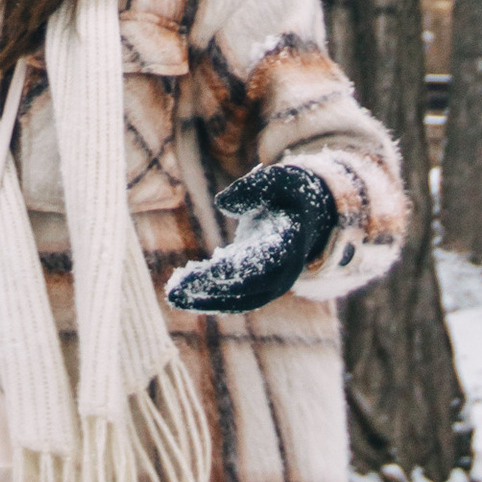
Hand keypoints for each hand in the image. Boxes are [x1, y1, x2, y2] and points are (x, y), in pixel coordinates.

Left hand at [164, 164, 339, 314]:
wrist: (308, 213)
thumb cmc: (288, 192)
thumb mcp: (276, 179)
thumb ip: (253, 186)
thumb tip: (222, 203)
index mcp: (287, 247)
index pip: (254, 267)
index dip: (223, 273)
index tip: (192, 274)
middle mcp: (283, 274)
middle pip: (244, 291)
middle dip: (207, 292)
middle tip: (172, 292)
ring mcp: (273, 284)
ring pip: (239, 302)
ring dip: (205, 301)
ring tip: (173, 295)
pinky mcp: (259, 285)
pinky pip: (236, 299)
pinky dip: (210, 298)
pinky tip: (184, 293)